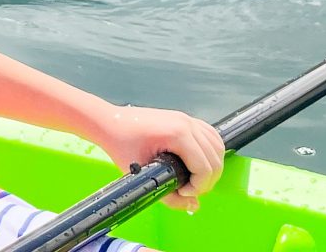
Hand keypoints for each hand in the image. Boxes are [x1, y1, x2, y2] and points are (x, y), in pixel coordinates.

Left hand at [91, 106, 225, 212]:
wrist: (109, 121)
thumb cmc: (121, 144)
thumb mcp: (142, 176)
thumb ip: (169, 196)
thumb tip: (193, 206)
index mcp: (178, 134)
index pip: (205, 167)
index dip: (199, 187)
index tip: (182, 193)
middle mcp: (187, 123)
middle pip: (215, 158)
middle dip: (206, 180)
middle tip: (188, 190)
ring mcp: (186, 118)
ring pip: (216, 146)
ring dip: (211, 166)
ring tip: (194, 179)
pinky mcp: (184, 118)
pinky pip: (209, 135)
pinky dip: (210, 151)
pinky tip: (198, 163)